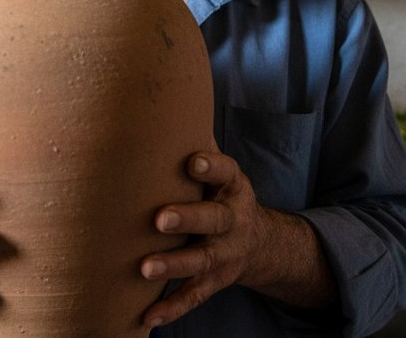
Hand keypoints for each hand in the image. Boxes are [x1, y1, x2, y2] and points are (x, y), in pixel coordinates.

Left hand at [137, 151, 274, 327]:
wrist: (260, 242)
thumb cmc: (219, 192)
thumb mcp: (218, 168)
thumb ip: (194, 141)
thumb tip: (159, 91)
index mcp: (232, 187)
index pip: (226, 172)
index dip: (212, 165)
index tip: (193, 159)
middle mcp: (232, 221)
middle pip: (213, 220)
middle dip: (188, 218)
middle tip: (159, 219)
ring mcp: (226, 254)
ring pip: (201, 261)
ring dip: (173, 266)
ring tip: (145, 268)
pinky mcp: (216, 281)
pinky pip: (194, 297)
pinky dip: (171, 309)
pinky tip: (146, 317)